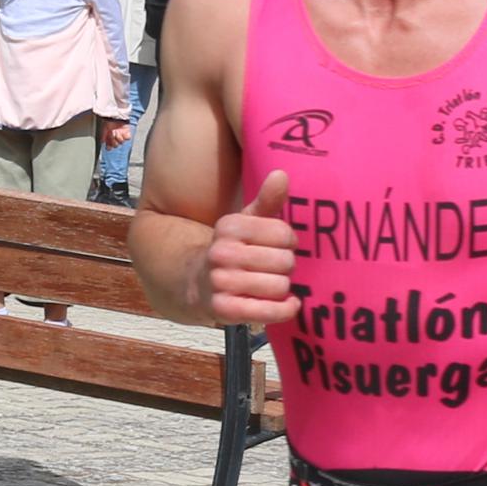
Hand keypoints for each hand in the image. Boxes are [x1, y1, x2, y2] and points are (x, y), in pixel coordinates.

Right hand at [96, 118, 129, 147]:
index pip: (109, 147)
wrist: (115, 115)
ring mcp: (121, 136)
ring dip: (119, 137)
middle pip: (115, 146)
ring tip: (117, 132)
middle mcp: (115, 139)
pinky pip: (128, 138)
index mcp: (109, 139)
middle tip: (112, 134)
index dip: (109, 146)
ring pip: (121, 142)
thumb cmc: (109, 121)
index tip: (108, 143)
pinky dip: (125, 136)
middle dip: (113, 141)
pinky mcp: (127, 133)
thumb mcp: (104, 128)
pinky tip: (122, 132)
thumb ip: (103, 136)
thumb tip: (102, 142)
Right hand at [199, 171, 301, 326]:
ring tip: (274, 284)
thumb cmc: (232, 250)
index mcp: (229, 227)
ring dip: (284, 287)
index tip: (283, 245)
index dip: (290, 241)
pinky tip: (289, 303)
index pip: (282, 233)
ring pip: (279, 286)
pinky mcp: (224, 310)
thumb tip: (281, 174)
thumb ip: (267, 200)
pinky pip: (268, 311)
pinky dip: (285, 309)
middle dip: (287, 266)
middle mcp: (221, 253)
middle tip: (278, 268)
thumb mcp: (246, 223)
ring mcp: (221, 283)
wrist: (196, 282)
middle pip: (284, 261)